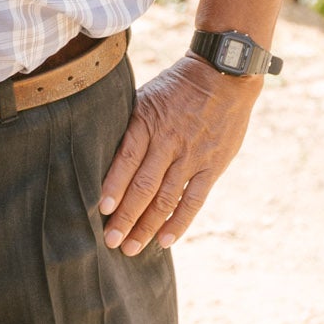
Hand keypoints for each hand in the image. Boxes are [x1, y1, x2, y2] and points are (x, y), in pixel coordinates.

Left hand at [98, 55, 263, 254]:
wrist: (223, 76)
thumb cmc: (176, 87)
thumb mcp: (145, 97)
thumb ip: (130, 125)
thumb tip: (101, 150)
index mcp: (146, 122)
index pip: (126, 160)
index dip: (113, 186)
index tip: (100, 210)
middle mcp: (168, 142)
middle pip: (143, 186)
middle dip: (125, 216)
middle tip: (110, 241)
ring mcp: (192, 156)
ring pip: (166, 198)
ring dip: (147, 226)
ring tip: (131, 247)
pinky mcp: (212, 166)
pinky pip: (194, 200)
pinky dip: (179, 222)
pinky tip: (164, 240)